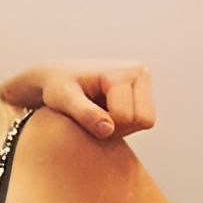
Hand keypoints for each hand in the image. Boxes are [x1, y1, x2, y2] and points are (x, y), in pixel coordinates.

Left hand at [0, 59, 154, 137]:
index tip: (83, 118)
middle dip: (117, 128)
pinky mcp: (143, 91)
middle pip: (142, 120)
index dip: (104, 126)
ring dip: (120, 127)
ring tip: (96, 116)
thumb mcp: (64, 99)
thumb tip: (108, 130)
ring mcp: (144, 81)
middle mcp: (140, 72)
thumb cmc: (57, 87)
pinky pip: (143, 121)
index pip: (125, 117)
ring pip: (145, 122)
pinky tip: (104, 114)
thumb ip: (84, 113)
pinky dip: (124, 124)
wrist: (57, 76)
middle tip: (91, 120)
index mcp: (124, 72)